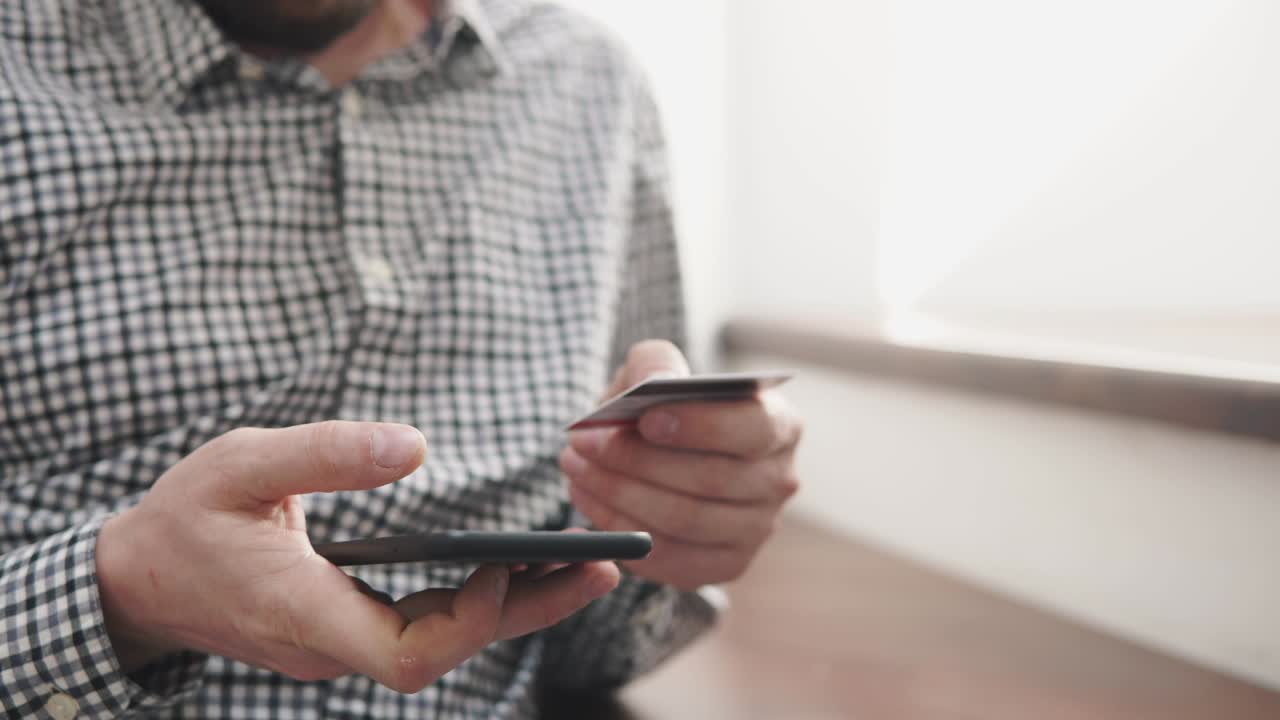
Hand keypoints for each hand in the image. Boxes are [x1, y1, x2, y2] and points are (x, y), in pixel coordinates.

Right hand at [97, 421, 619, 692]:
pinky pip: (426, 628)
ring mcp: (342, 644)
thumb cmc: (184, 519)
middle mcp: (333, 645)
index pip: (410, 656)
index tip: (507, 562)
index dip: (472, 620)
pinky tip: (516, 564)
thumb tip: (414, 445)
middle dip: (528, 611)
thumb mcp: (241, 464)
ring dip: (514, 607)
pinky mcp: (348, 630)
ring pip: (444, 643)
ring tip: (583, 563)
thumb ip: (324, 454)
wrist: (138, 578)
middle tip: (602, 565)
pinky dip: (477, 601)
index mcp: (305, 613)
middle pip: (450, 653)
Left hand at [560, 341, 801, 589]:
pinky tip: (589, 503)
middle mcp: (779, 482)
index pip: (751, 428)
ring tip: (575, 470)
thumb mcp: (659, 372)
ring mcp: (757, 530)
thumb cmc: (665, 408)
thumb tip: (655, 384)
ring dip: (620, 496)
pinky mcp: (726, 565)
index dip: (699, 426)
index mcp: (779, 426)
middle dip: (638, 461)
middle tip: (581, 443)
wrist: (668, 455)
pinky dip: (622, 532)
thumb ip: (657, 364)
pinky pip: (671, 557)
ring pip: (685, 521)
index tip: (645, 418)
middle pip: (711, 480)